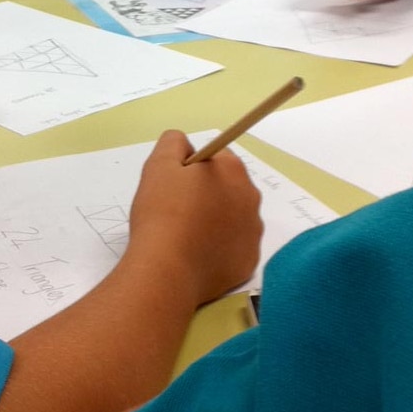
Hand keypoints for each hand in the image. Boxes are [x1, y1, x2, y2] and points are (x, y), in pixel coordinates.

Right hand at [129, 130, 261, 303]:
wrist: (166, 269)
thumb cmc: (162, 212)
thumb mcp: (158, 164)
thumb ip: (173, 142)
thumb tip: (186, 146)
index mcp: (233, 170)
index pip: (217, 157)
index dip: (194, 168)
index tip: (176, 186)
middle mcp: (251, 197)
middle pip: (229, 187)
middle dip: (209, 193)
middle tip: (178, 209)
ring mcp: (254, 232)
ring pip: (234, 217)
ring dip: (216, 220)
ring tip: (187, 235)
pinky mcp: (249, 262)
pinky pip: (234, 247)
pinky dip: (220, 248)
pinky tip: (197, 255)